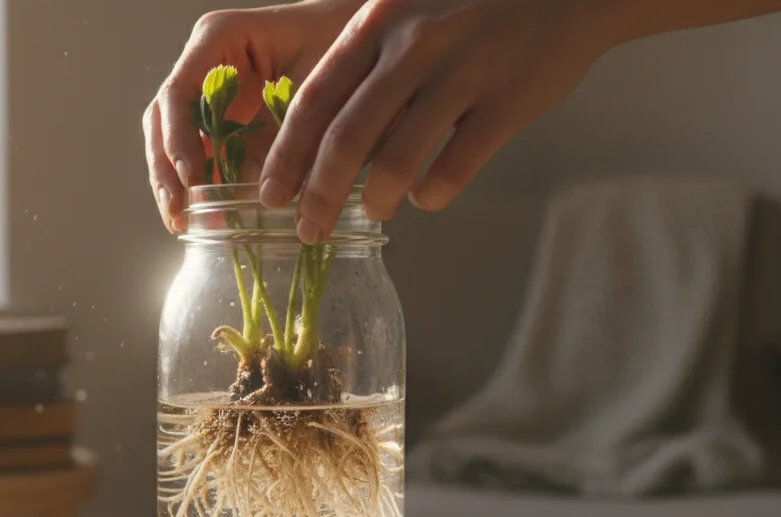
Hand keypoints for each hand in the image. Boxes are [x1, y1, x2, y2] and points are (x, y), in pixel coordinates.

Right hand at [144, 0, 364, 232]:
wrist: (368, 38)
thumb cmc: (343, 42)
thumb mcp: (318, 81)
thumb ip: (286, 131)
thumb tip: (257, 193)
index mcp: (219, 37)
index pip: (179, 90)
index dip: (178, 137)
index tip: (192, 177)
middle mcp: (205, 60)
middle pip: (164, 117)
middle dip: (166, 168)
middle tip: (178, 210)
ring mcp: (211, 90)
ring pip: (172, 137)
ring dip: (173, 181)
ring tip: (180, 220)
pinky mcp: (224, 116)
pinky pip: (201, 150)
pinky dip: (198, 182)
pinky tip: (200, 214)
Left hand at [259, 0, 616, 242]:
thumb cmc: (471, 6)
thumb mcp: (405, 10)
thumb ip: (363, 59)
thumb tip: (313, 135)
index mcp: (377, 23)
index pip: (314, 100)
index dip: (287, 155)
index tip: (271, 195)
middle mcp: (415, 45)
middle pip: (346, 138)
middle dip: (318, 195)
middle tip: (308, 230)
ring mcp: (464, 73)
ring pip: (398, 160)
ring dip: (376, 199)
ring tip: (373, 210)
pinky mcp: (509, 101)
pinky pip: (456, 166)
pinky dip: (432, 194)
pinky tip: (426, 198)